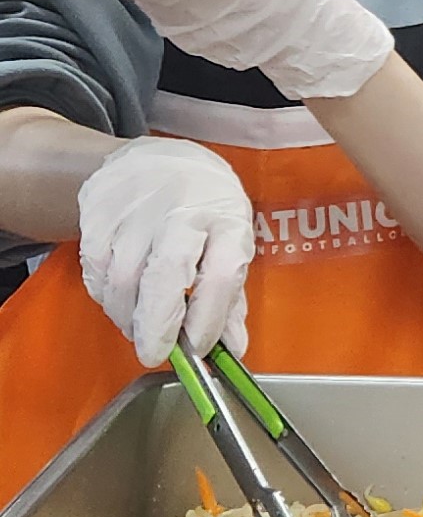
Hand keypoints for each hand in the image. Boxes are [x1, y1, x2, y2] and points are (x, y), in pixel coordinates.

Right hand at [78, 137, 252, 365]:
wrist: (154, 162)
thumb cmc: (202, 207)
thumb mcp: (230, 240)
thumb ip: (230, 297)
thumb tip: (232, 349)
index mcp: (225, 218)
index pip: (222, 272)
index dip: (209, 316)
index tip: (200, 346)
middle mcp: (182, 212)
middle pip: (166, 275)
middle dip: (158, 325)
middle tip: (155, 354)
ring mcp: (136, 212)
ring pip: (123, 280)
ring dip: (129, 317)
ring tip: (141, 328)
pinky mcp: (98, 216)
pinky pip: (96, 272)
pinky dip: (107, 297)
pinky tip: (121, 300)